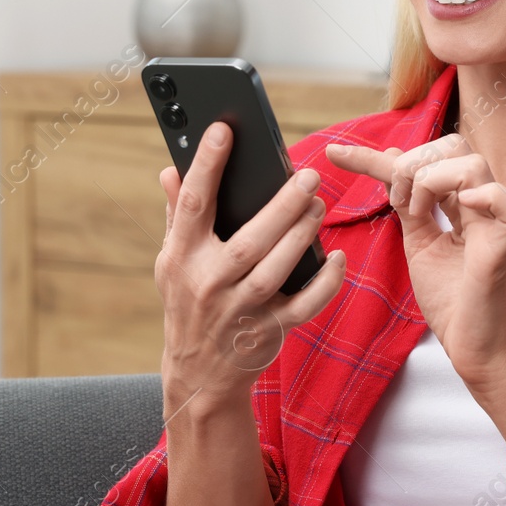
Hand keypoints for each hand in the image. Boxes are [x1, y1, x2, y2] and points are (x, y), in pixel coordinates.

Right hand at [156, 120, 346, 419]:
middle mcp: (208, 283)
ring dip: (301, 236)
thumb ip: (176, 215)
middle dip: (281, 206)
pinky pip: (303, 306)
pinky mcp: (268, 332)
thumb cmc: (188, 303)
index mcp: (181, 257)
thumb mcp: (172, 262)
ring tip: (319, 206)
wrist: (198, 376)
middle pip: (248, 241)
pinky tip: (336, 257)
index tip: (224, 129)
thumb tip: (169, 170)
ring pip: (275, 270)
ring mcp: (239, 310)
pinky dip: (324, 283)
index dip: (206, 165)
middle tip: (308, 176)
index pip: (193, 204)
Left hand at [324, 131, 505, 392]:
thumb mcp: (420, 245)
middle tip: (394, 201)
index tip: (333, 153)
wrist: (475, 352)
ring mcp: (495, 223)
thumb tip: (393, 161)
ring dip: (430, 180)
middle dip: (412, 162)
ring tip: (413, 212)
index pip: (423, 161)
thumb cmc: (453, 305)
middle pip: (454, 146)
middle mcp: (481, 206)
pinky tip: (458, 209)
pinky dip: (482, 195)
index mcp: (461, 205)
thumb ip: (410, 205)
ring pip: (472, 164)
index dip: (373, 155)